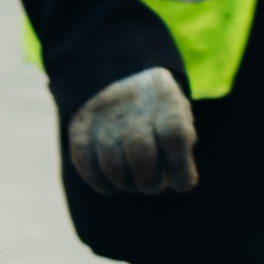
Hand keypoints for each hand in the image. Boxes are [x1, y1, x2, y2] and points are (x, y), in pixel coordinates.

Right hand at [67, 67, 198, 196]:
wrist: (120, 78)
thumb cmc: (160, 113)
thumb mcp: (181, 118)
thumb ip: (183, 150)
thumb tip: (184, 183)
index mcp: (166, 101)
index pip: (174, 137)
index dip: (180, 168)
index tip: (182, 182)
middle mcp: (133, 107)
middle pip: (142, 155)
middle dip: (151, 182)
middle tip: (154, 183)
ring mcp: (103, 118)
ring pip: (113, 168)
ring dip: (128, 185)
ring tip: (135, 181)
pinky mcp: (79, 131)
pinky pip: (89, 170)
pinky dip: (104, 184)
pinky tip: (115, 182)